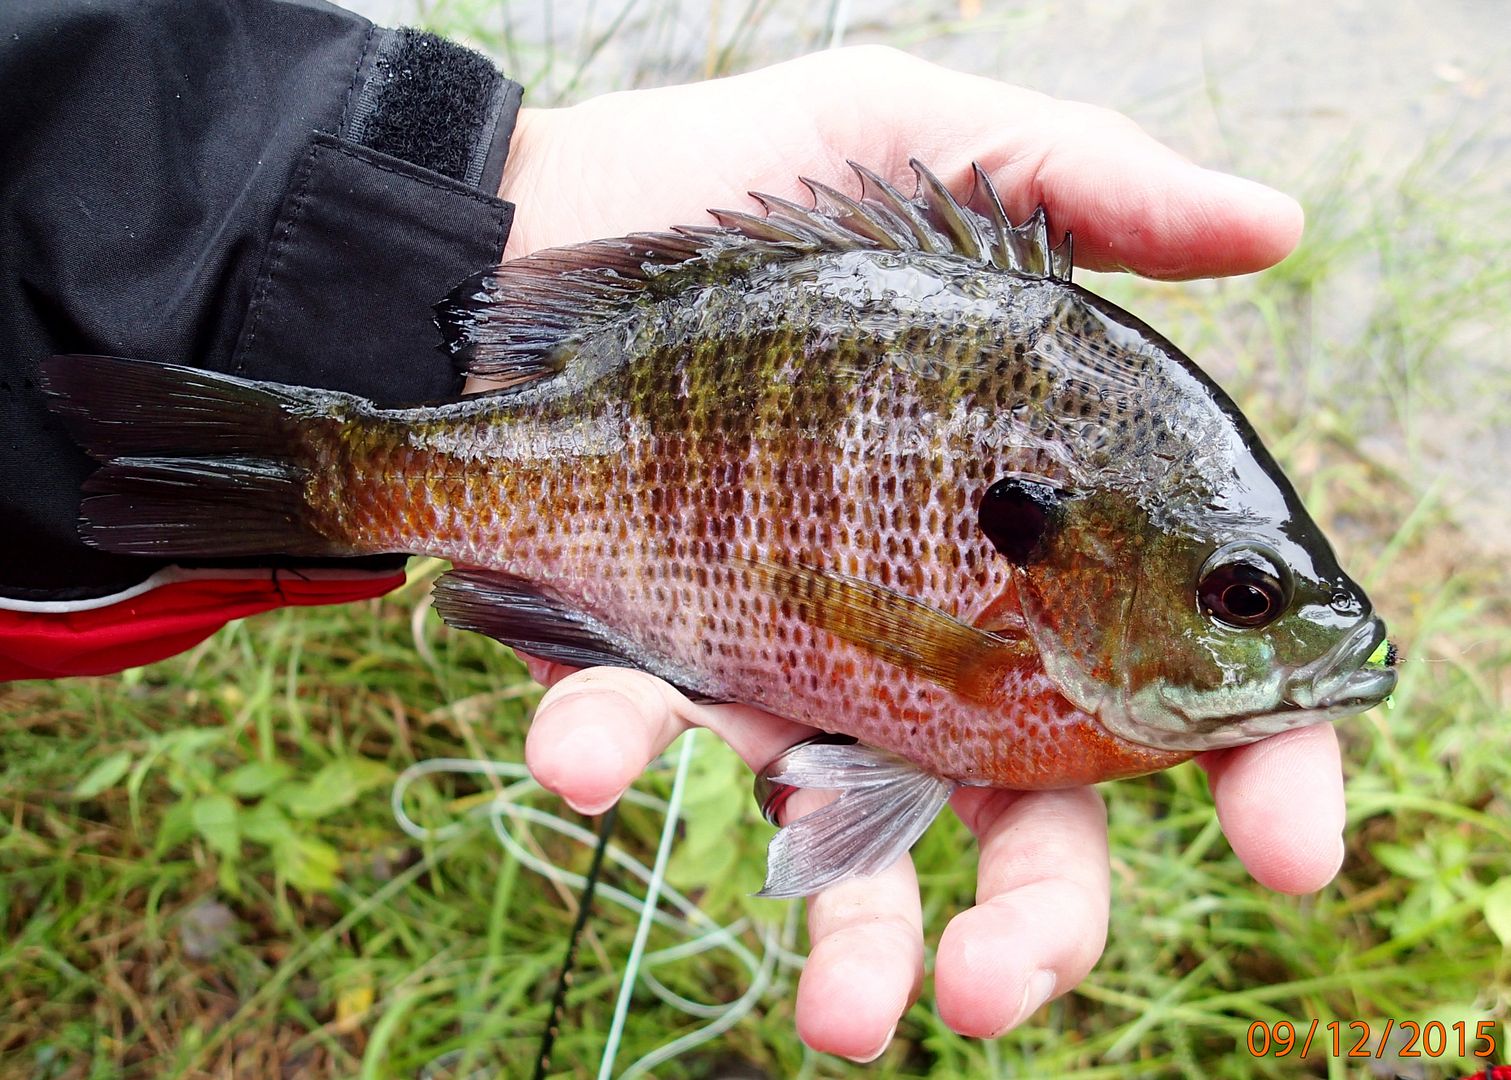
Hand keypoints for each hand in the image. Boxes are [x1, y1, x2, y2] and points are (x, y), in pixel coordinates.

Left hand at [489, 47, 1334, 1060]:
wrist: (529, 224)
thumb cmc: (742, 185)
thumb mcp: (927, 142)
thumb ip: (1088, 189)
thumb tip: (1272, 227)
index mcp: (1036, 536)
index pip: (1183, 672)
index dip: (1258, 762)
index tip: (1293, 844)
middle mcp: (929, 625)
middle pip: (1024, 809)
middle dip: (1038, 920)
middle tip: (1009, 991)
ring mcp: (789, 656)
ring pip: (848, 831)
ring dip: (846, 929)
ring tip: (847, 1019)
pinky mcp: (656, 657)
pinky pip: (646, 729)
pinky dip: (614, 749)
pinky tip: (581, 753)